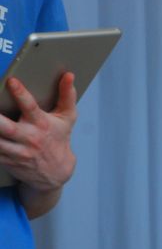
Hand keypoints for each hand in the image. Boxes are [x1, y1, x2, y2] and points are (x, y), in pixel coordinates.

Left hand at [0, 73, 77, 190]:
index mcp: (42, 124)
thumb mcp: (66, 119)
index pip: (31, 107)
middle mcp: (29, 138)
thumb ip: (67, 96)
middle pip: (7, 128)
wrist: (57, 173)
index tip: (11, 81)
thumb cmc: (59, 140)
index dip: (21, 94)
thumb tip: (68, 75)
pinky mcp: (8, 160)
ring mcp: (18, 151)